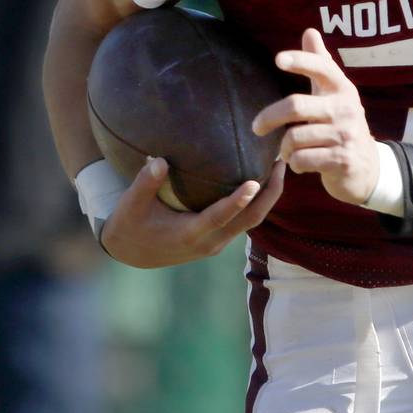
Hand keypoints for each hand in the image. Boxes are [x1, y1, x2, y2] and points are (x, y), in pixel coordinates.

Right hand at [100, 155, 284, 268]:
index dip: (238, 201)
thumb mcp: (133, 203)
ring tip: (278, 167)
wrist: (132, 252)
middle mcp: (210, 241)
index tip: (254, 182)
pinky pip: (244, 221)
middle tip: (281, 164)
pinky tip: (262, 180)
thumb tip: (160, 160)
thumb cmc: (131, 224)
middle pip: (249, 220)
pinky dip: (257, 202)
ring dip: (268, 197)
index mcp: (190, 234)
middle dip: (269, 194)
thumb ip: (146, 181)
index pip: (220, 217)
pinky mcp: (219, 239)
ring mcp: (217, 243)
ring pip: (251, 222)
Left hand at [252, 28, 378, 205]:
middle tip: (256, 127)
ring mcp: (346, 135)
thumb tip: (310, 31)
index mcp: (343, 89)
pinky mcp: (342, 160)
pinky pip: (302, 159)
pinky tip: (301, 163)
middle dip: (269, 117)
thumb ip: (321, 64)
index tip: (278, 59)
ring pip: (294, 137)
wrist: (368, 168)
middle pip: (296, 105)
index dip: (300, 61)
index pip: (322, 68)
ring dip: (285, 149)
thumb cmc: (342, 125)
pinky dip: (295, 164)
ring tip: (289, 151)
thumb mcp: (333, 94)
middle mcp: (347, 109)